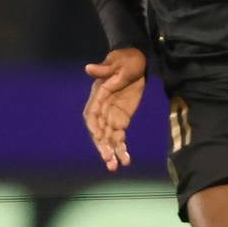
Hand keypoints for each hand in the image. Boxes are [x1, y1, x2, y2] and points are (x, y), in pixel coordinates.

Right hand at [82, 47, 147, 170]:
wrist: (138, 61)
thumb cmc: (126, 60)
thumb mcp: (117, 63)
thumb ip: (105, 69)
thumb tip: (89, 68)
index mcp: (98, 95)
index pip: (92, 114)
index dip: (94, 127)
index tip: (99, 137)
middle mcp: (102, 108)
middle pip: (99, 131)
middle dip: (102, 145)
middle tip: (108, 159)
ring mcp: (111, 115)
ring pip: (108, 137)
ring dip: (111, 152)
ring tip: (115, 166)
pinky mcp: (121, 120)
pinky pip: (119, 137)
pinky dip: (121, 148)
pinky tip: (125, 160)